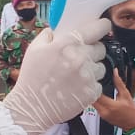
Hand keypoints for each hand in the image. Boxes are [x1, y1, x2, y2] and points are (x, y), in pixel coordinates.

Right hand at [1, 19, 108, 134]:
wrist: (31, 107)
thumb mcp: (34, 48)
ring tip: (76, 75)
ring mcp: (88, 76)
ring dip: (92, 69)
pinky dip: (90, 86)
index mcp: (68, 43)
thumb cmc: (32, 77)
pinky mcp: (91, 92)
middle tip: (80, 57)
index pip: (98, 28)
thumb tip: (59, 29)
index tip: (102, 27)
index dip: (102, 26)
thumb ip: (50, 35)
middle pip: (101, 48)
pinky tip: (76, 88)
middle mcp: (81, 57)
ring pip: (101, 67)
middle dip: (93, 51)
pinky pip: (99, 84)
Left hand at [93, 70, 134, 130]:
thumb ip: (119, 83)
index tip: (94, 80)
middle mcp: (104, 111)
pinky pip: (95, 107)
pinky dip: (96, 101)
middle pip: (92, 99)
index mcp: (111, 106)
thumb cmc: (132, 112)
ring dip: (93, 96)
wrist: (133, 124)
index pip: (96, 95)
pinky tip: (98, 96)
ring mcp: (102, 115)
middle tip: (92, 83)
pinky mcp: (102, 117)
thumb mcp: (126, 94)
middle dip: (92, 91)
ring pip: (92, 103)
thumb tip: (115, 73)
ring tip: (95, 88)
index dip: (94, 87)